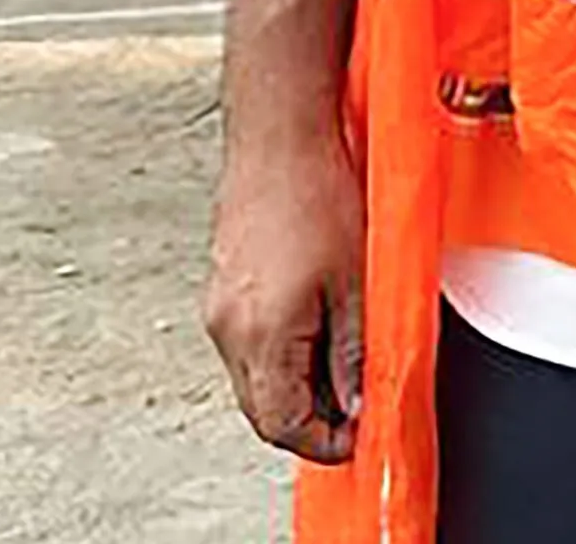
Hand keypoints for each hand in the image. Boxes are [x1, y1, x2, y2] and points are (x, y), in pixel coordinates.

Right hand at [205, 129, 365, 465]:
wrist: (279, 135)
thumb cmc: (317, 192)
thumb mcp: (355, 280)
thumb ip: (354, 351)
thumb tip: (356, 402)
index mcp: (260, 336)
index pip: (282, 425)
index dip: (323, 440)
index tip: (356, 433)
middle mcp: (228, 329)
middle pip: (263, 406)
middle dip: (309, 416)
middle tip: (354, 403)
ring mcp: (219, 306)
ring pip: (254, 374)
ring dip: (295, 381)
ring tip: (342, 356)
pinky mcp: (223, 284)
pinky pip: (248, 340)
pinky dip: (280, 348)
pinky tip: (316, 321)